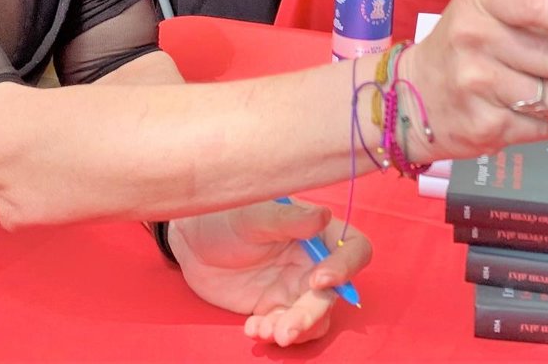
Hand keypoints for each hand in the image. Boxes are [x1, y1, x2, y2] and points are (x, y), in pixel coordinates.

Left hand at [169, 199, 371, 347]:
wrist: (194, 240)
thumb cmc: (228, 215)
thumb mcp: (255, 214)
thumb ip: (290, 219)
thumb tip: (323, 216)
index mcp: (317, 232)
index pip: (353, 248)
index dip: (346, 267)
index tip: (319, 280)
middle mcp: (313, 262)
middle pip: (333, 294)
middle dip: (311, 314)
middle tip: (286, 328)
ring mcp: (294, 288)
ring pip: (314, 318)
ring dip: (295, 330)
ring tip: (266, 331)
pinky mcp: (274, 308)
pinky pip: (286, 328)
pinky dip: (272, 333)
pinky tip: (251, 328)